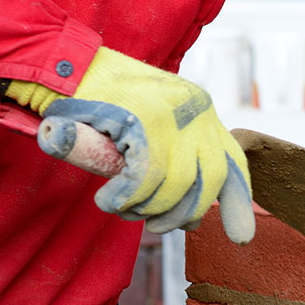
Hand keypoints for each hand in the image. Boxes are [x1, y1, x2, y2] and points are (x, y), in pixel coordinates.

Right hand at [6, 47, 254, 243]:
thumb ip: (176, 168)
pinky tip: (109, 201)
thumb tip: (196, 221)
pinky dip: (127, 198)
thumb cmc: (103, 107)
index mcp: (202, 112)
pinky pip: (147, 177)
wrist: (63, 66)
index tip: (241, 238)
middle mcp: (196, 109)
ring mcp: (173, 113)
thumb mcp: (151, 135)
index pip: (233, 162)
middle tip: (158, 227)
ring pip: (178, 183)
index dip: (239, 202)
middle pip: (212, 178)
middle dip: (187, 212)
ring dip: (149, 207)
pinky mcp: (144, 119)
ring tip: (124, 209)